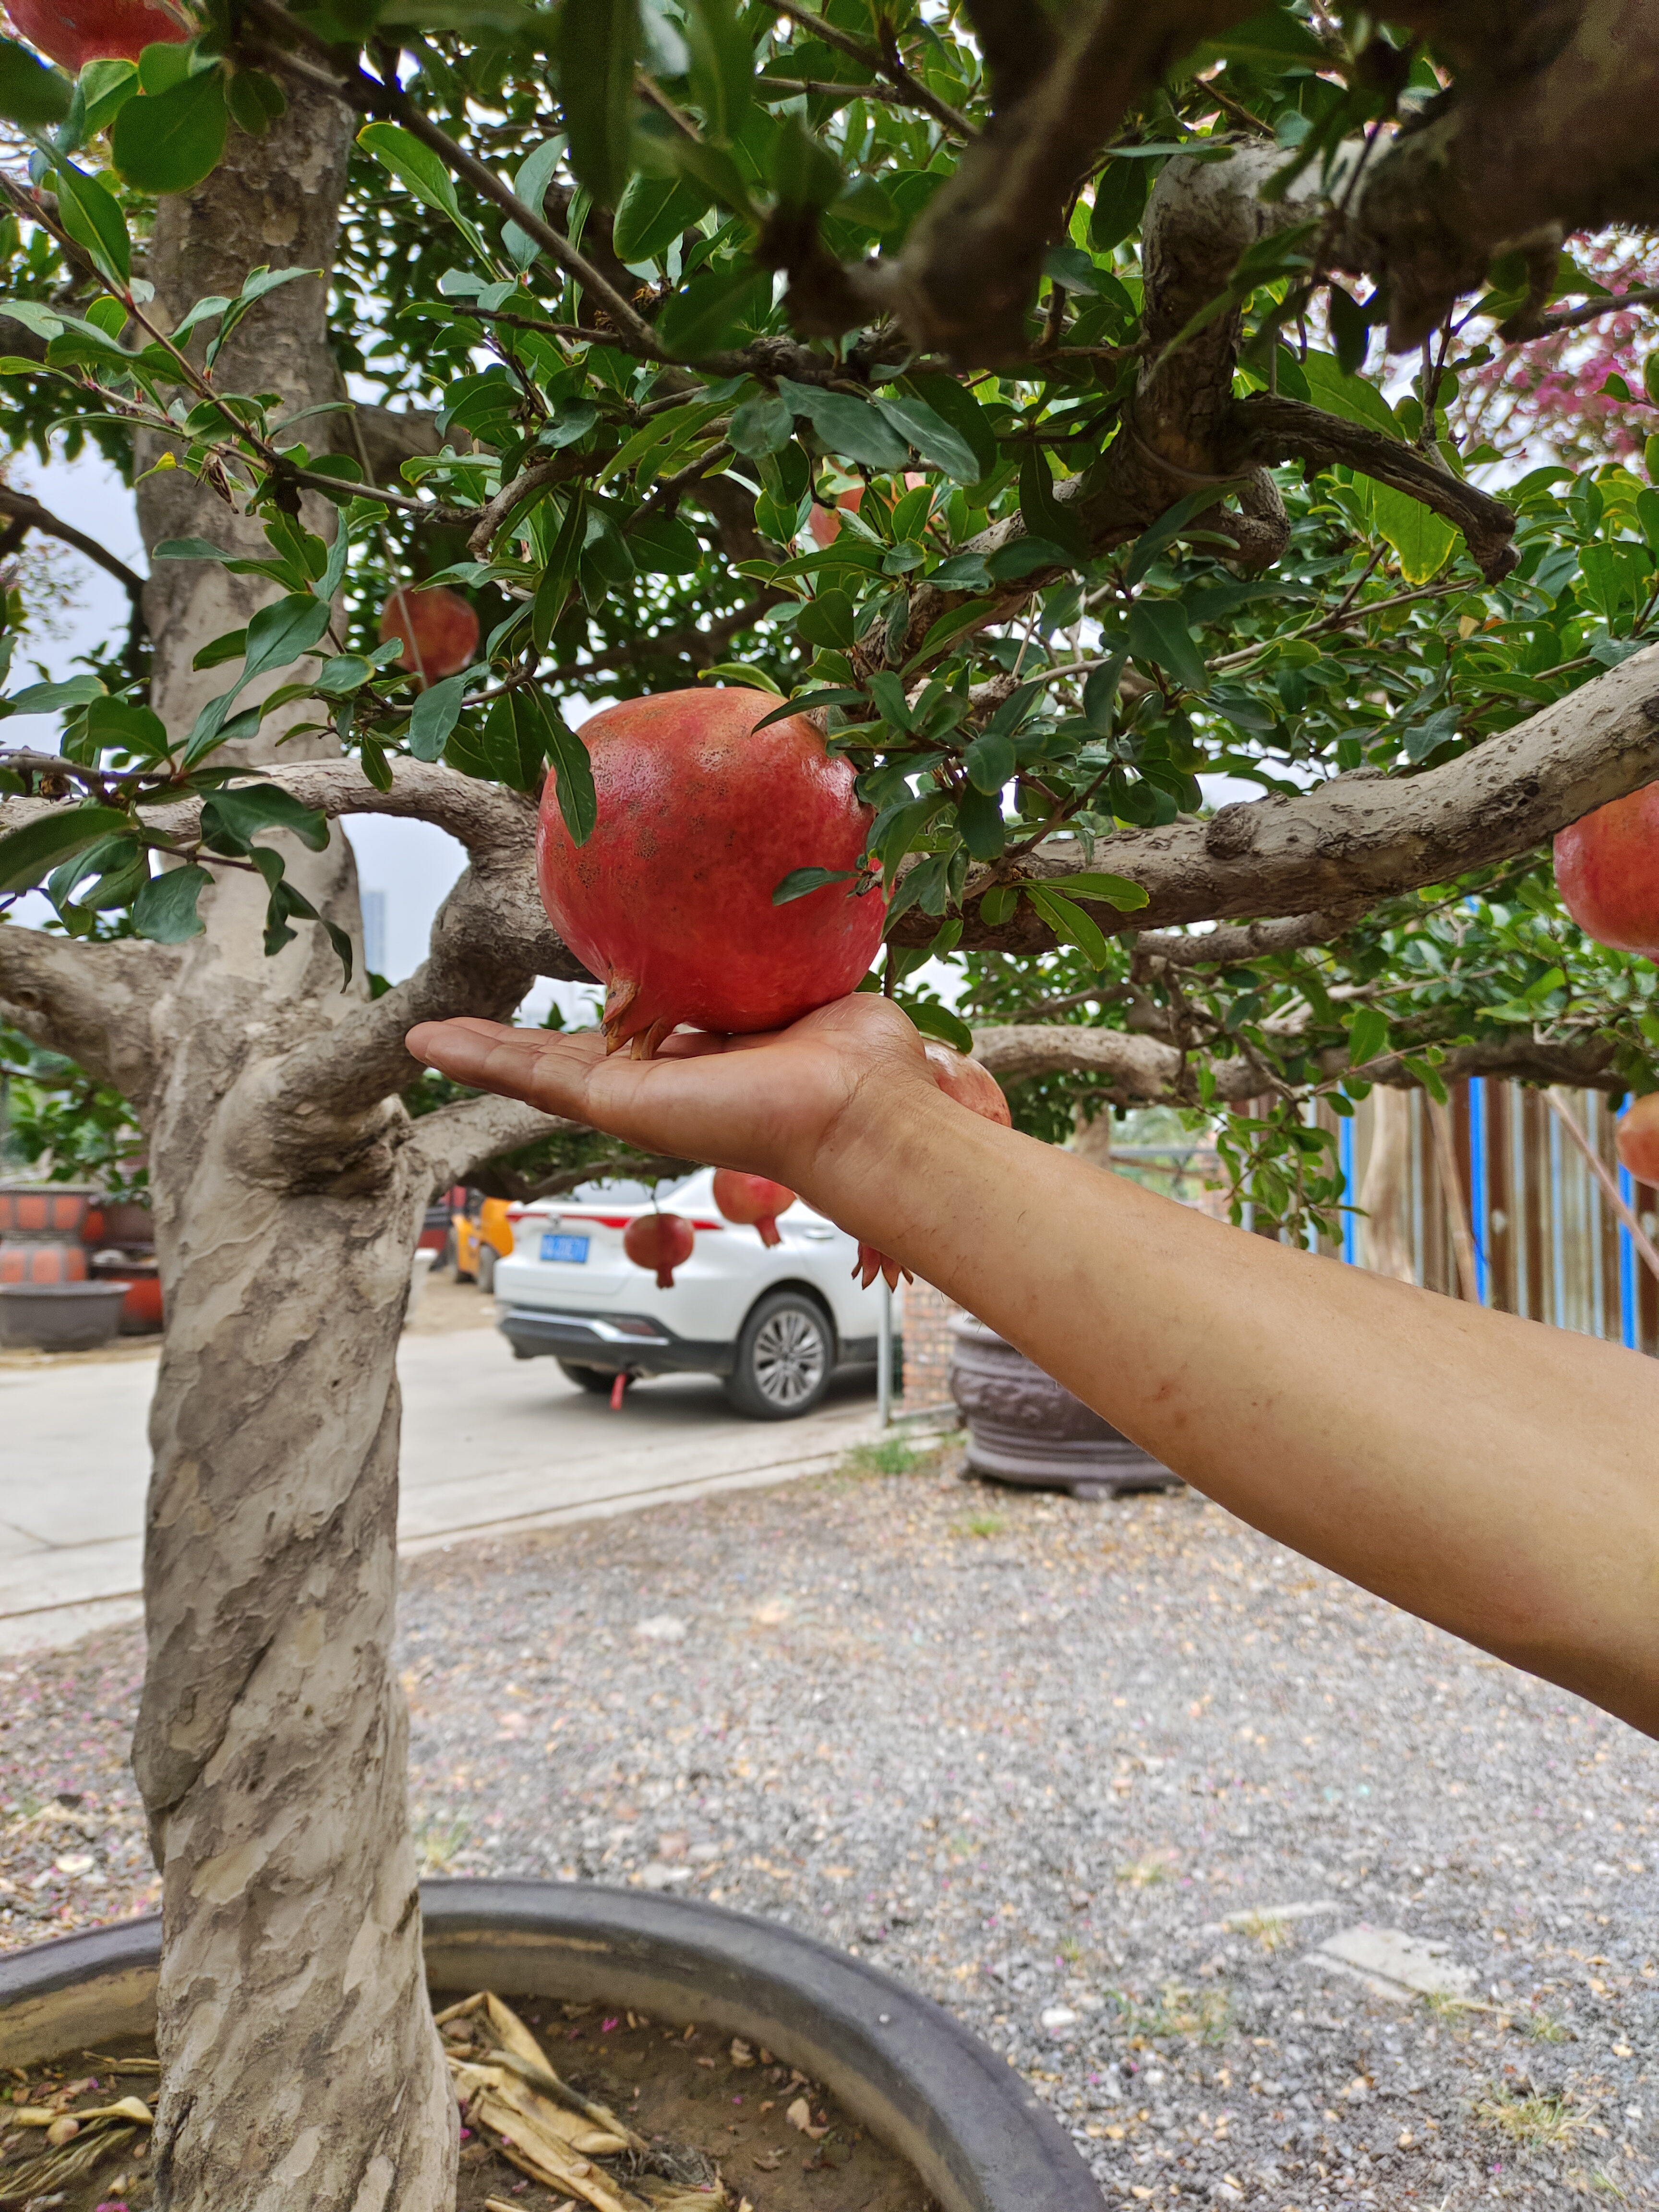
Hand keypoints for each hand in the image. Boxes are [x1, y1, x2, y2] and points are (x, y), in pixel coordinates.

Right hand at [406, 992, 935, 1199]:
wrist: (863, 1105)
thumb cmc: (862, 1057)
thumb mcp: (809, 985)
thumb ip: (782, 955)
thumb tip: (790, 897)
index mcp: (709, 1058)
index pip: (638, 1036)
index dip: (600, 1016)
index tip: (573, 989)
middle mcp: (667, 1083)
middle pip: (574, 1061)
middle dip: (521, 1045)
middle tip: (469, 1027)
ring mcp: (638, 1099)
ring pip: (540, 1072)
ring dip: (482, 1052)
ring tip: (424, 1039)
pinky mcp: (621, 1105)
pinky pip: (536, 1079)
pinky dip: (481, 1057)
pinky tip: (429, 1043)